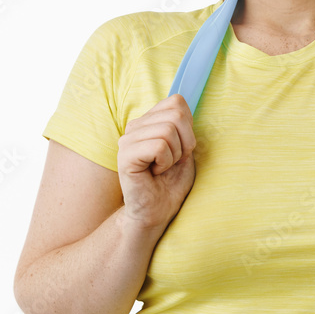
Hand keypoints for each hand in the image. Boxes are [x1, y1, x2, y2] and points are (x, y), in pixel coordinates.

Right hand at [116, 93, 196, 234]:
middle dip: (185, 143)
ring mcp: (127, 140)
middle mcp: (134, 126)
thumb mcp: (185, 148)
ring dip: (174, 155)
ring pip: (168, 130)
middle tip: (172, 162)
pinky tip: (155, 173)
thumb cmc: (171, 183)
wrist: (157, 212)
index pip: (177, 101)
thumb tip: (184, 104)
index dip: (188, 128)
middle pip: (176, 115)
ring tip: (162, 168)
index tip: (180, 149)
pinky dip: (165, 162)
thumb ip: (183, 124)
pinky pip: (159, 146)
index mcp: (147, 121)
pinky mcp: (125, 155)